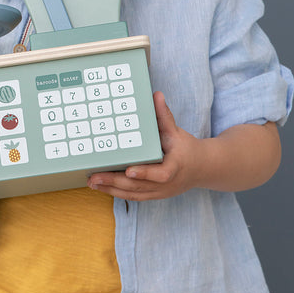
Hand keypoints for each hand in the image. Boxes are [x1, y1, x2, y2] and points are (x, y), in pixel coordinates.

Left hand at [88, 92, 202, 201]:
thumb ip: (164, 116)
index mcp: (175, 168)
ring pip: (134, 194)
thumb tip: (156, 95)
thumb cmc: (186, 148)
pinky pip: (133, 196)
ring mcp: (159, 192)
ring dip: (112, 189)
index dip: (145, 173)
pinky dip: (117, 192)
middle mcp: (166, 184)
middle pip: (139, 186)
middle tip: (95, 177)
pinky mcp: (153, 195)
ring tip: (92, 182)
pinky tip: (102, 187)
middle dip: (115, 182)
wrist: (201, 169)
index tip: (129, 171)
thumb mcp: (177, 132)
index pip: (161, 174)